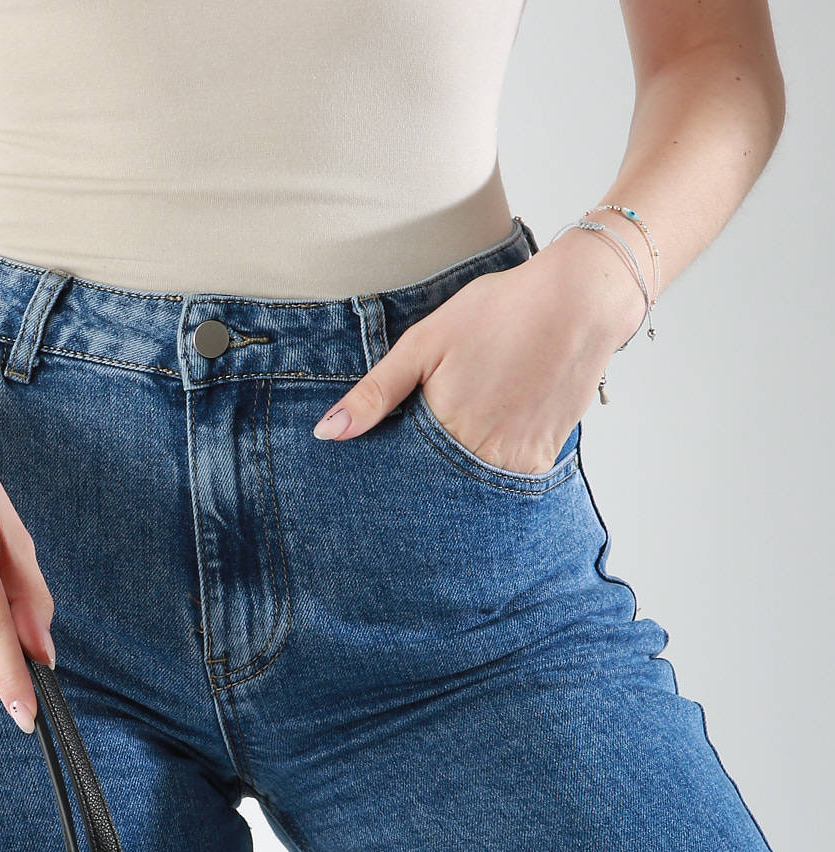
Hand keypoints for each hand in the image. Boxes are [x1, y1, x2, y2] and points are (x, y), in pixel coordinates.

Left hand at [311, 230, 644, 474]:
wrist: (581, 302)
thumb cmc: (499, 312)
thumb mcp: (424, 344)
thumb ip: (375, 393)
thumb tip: (327, 434)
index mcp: (443, 432)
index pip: (401, 479)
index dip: (388, 477)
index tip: (373, 482)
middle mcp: (479, 456)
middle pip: (435, 491)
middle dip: (420, 486)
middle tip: (415, 469)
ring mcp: (513, 463)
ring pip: (469, 491)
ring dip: (455, 482)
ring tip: (455, 451)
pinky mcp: (539, 460)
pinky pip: (505, 482)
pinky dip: (489, 472)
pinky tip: (486, 442)